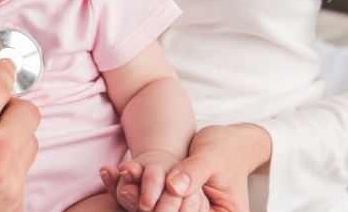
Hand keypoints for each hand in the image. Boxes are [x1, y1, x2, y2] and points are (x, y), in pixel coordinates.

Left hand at [102, 125, 270, 211]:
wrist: (226, 142)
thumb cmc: (224, 149)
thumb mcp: (211, 158)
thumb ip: (194, 173)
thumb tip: (174, 187)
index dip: (167, 211)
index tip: (145, 204)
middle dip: (151, 208)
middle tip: (125, 192)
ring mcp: (188, 211)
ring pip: (160, 210)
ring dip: (139, 201)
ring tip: (121, 187)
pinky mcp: (175, 204)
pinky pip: (156, 202)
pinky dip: (139, 192)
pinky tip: (121, 182)